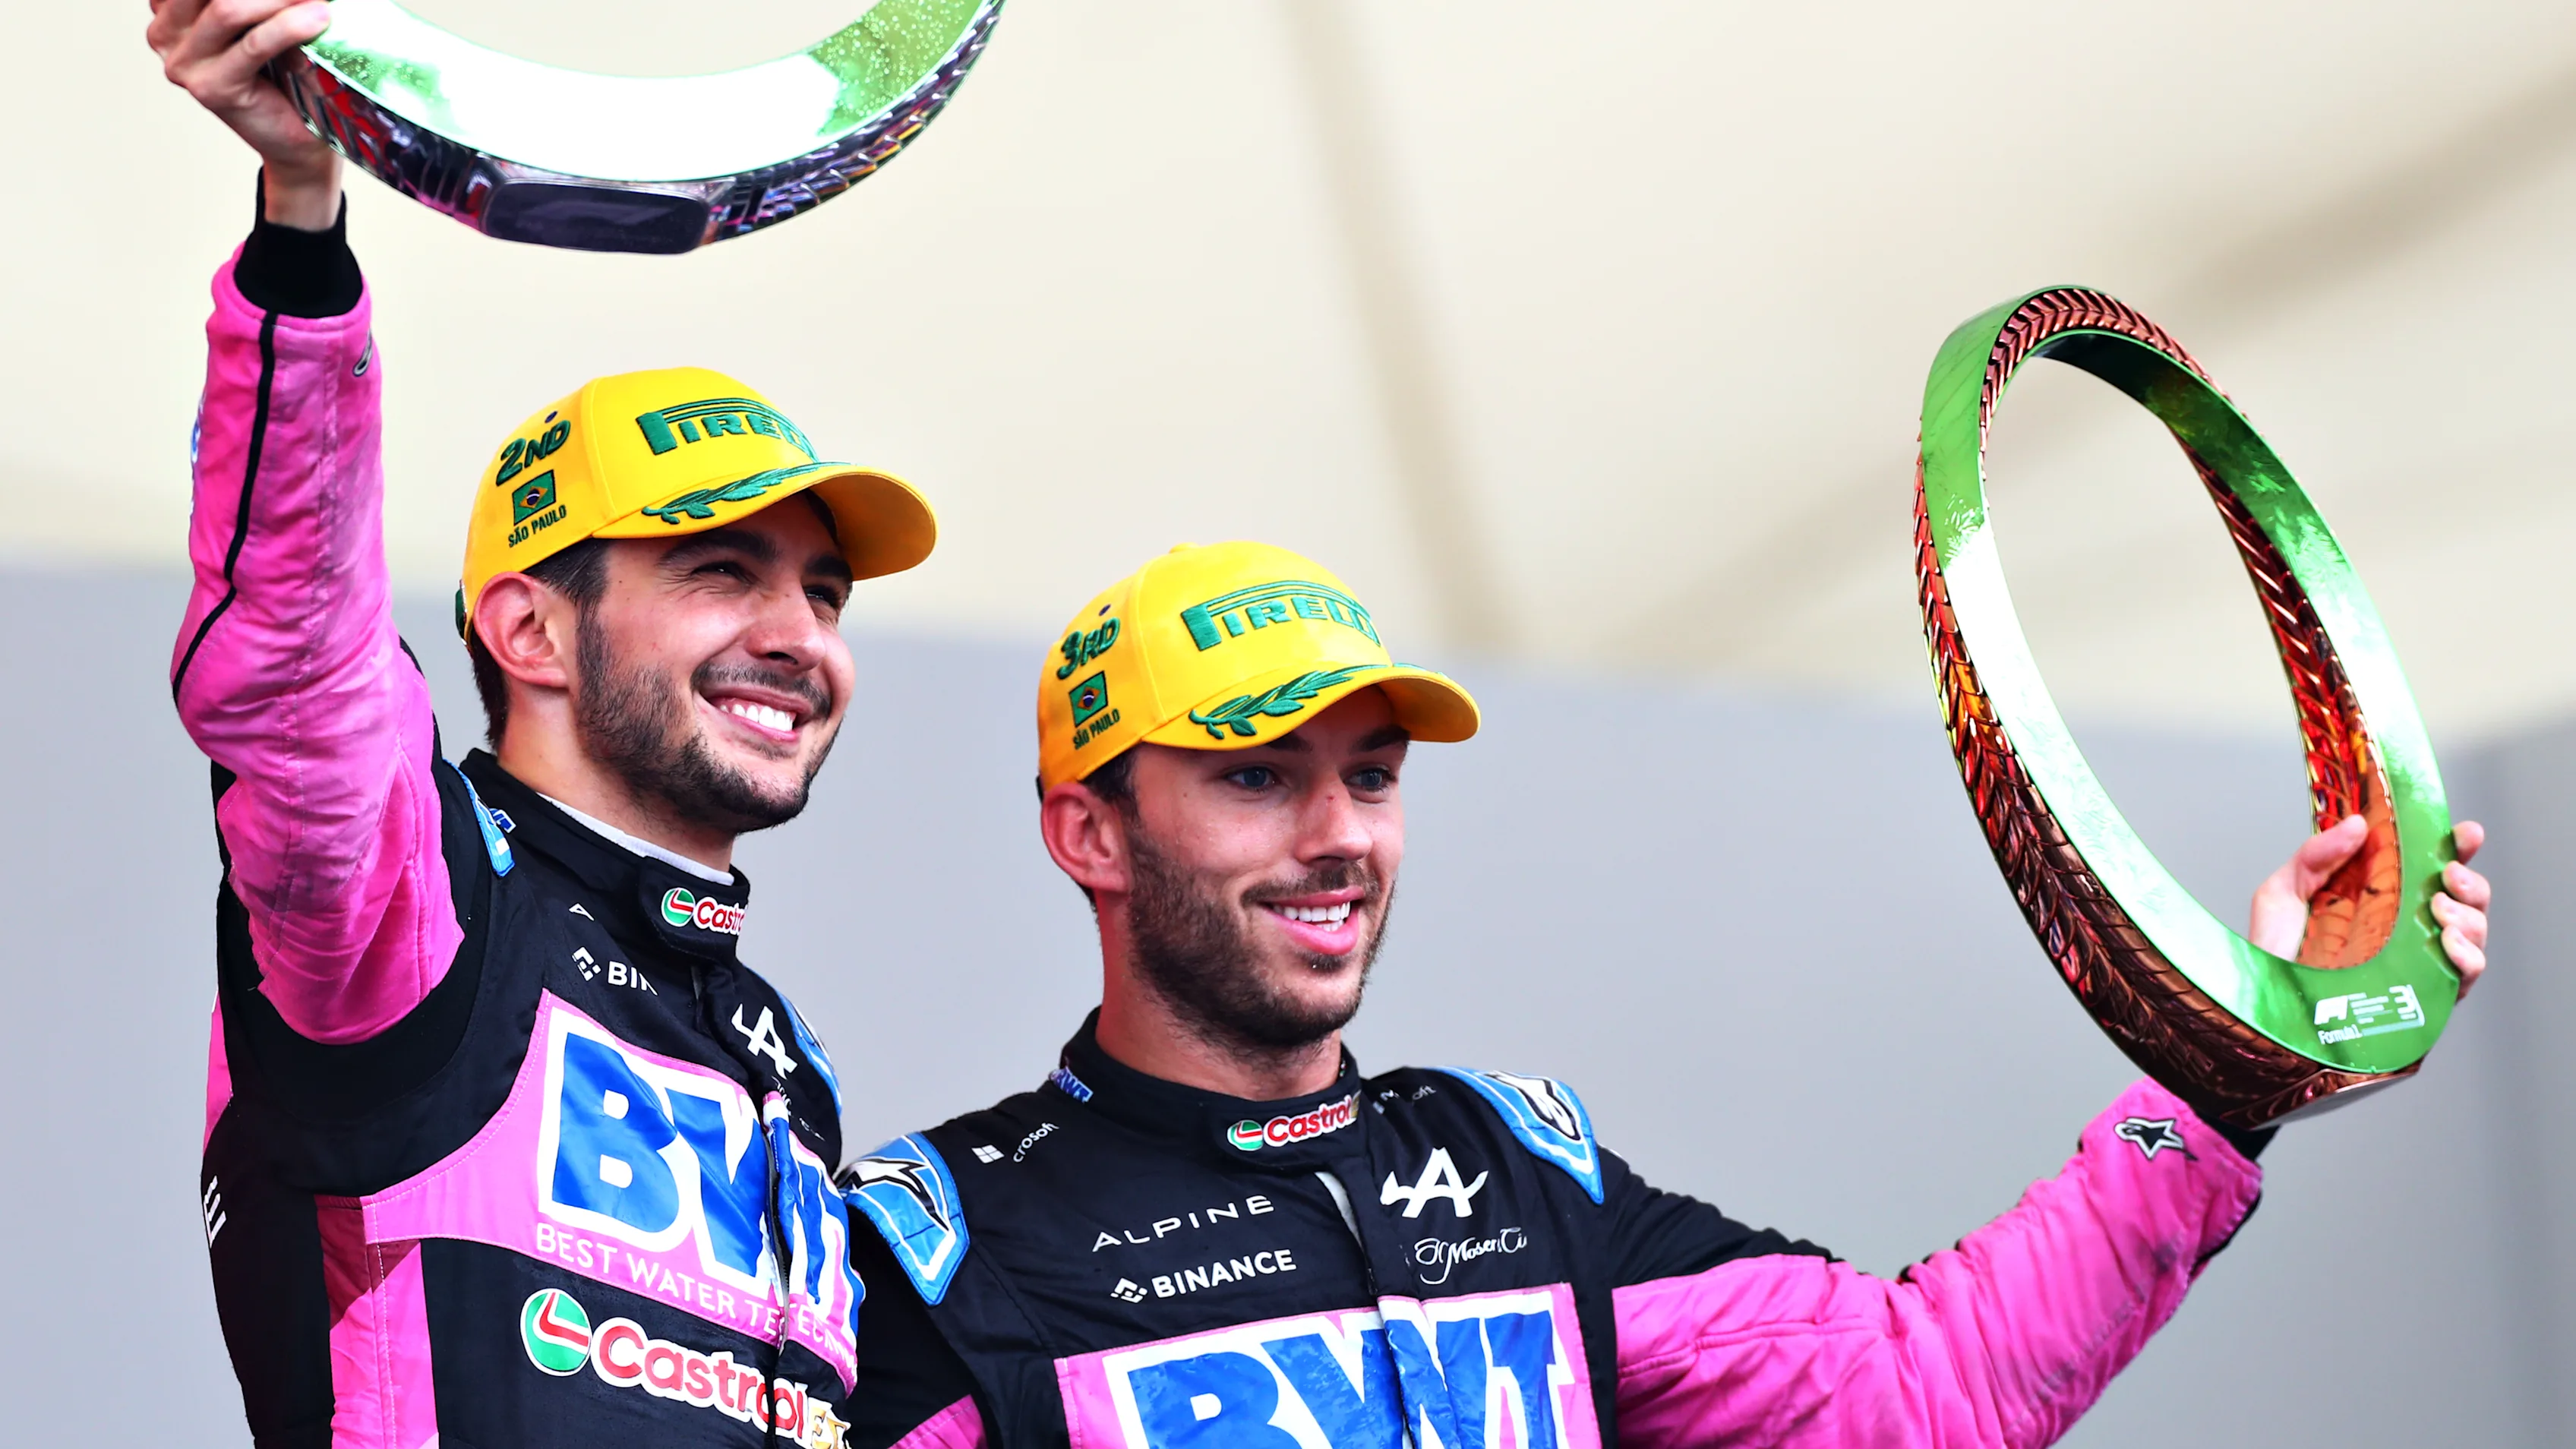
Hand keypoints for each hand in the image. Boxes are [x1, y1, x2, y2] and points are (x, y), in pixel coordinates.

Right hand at [148, 0, 341, 227]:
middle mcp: (164, 29)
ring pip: (227, 8)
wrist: (298, 140)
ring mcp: (181, 61)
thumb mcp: (263, 14)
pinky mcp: (210, 88)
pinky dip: (290, 26)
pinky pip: (253, 44)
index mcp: (169, 5)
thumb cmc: (286, 70)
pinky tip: (321, 16)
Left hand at [2248, 816, 2487, 998]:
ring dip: (2469, 916)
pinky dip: (2468, 956)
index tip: (2466, 834)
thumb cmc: (2274, 956)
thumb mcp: (2282, 894)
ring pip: (2473, 932)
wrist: (2266, 1007)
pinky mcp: (2423, 997)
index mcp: (2379, 897)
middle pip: (2464, 898)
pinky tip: (2449, 943)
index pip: (2429, 867)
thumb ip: (2315, 856)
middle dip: (2470, 881)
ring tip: (2441, 909)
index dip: (2456, 847)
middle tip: (2449, 875)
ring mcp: (2418, 961)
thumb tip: (2357, 824)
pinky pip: (2465, 976)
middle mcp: (2406, 927)